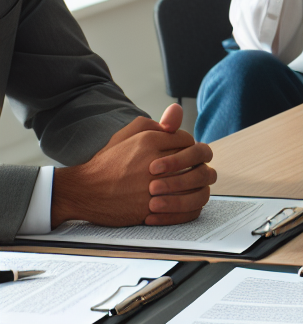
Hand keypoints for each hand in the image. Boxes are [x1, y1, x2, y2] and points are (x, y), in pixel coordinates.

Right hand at [51, 105, 215, 227]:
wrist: (84, 191)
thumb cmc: (108, 162)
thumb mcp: (126, 134)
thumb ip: (153, 124)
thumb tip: (177, 114)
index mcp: (149, 141)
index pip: (188, 141)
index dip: (189, 148)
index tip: (184, 154)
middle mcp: (153, 162)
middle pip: (197, 163)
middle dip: (198, 166)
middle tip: (193, 170)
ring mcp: (153, 188)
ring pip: (197, 186)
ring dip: (198, 186)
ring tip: (190, 187)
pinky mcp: (151, 209)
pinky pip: (186, 209)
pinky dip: (190, 207)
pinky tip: (184, 203)